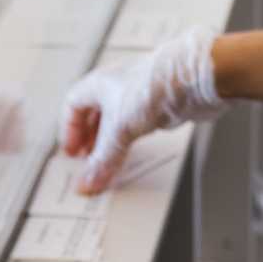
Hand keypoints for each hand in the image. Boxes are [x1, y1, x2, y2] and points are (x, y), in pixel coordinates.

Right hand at [60, 28, 224, 193]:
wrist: (193, 79)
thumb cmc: (153, 86)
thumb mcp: (120, 129)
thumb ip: (104, 159)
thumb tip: (87, 182)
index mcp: (98, 84)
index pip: (73, 106)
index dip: (69, 130)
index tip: (72, 152)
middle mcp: (116, 86)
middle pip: (94, 114)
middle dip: (89, 139)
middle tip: (88, 160)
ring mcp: (137, 95)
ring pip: (116, 121)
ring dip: (109, 142)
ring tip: (107, 160)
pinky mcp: (157, 105)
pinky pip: (135, 125)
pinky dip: (129, 140)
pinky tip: (132, 151)